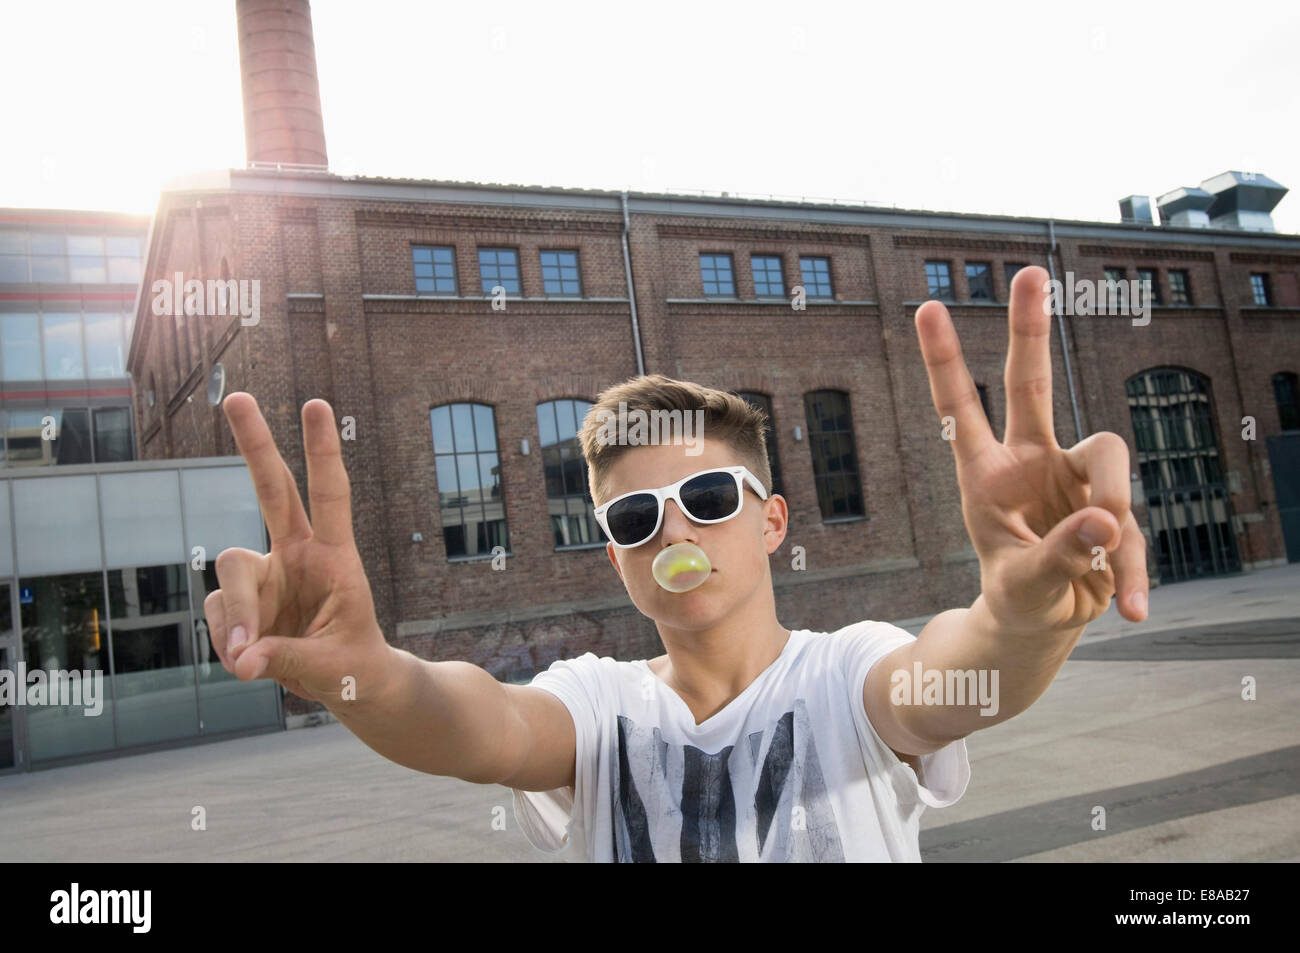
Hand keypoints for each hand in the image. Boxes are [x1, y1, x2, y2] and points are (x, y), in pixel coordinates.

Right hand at [205, 393, 392, 704]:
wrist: (347, 686)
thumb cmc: (355, 665)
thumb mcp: (335, 666)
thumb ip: (288, 658)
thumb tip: (244, 658)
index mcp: (334, 556)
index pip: (330, 495)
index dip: (322, 452)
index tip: (316, 404)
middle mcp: (296, 555)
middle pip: (271, 490)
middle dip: (255, 444)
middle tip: (238, 398)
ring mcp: (265, 577)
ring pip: (230, 571)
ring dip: (236, 614)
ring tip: (248, 657)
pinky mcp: (240, 604)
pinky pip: (219, 614)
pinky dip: (228, 642)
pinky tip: (247, 663)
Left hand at [914, 265, 1148, 635]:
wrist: (1045, 621)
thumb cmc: (1018, 595)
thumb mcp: (1022, 585)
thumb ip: (1057, 556)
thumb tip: (1103, 520)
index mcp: (986, 474)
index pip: (959, 409)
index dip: (946, 361)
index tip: (928, 307)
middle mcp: (1031, 460)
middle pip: (1032, 382)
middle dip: (1029, 329)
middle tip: (1029, 271)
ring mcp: (1074, 476)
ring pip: (1109, 458)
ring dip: (1111, 516)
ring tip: (1103, 568)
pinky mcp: (1114, 504)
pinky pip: (1134, 528)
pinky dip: (1134, 573)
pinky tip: (1133, 611)